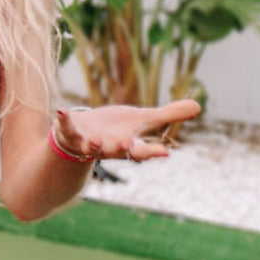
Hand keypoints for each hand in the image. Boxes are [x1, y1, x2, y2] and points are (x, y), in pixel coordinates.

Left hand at [54, 98, 200, 162]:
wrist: (85, 136)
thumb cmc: (116, 129)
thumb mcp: (144, 120)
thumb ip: (169, 115)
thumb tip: (199, 106)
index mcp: (127, 145)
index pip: (142, 151)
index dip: (153, 152)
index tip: (165, 153)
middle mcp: (107, 147)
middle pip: (116, 151)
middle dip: (121, 150)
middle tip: (128, 147)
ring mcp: (87, 143)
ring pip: (90, 148)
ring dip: (93, 145)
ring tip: (97, 139)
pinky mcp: (70, 133)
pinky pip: (65, 128)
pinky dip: (63, 120)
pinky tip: (61, 110)